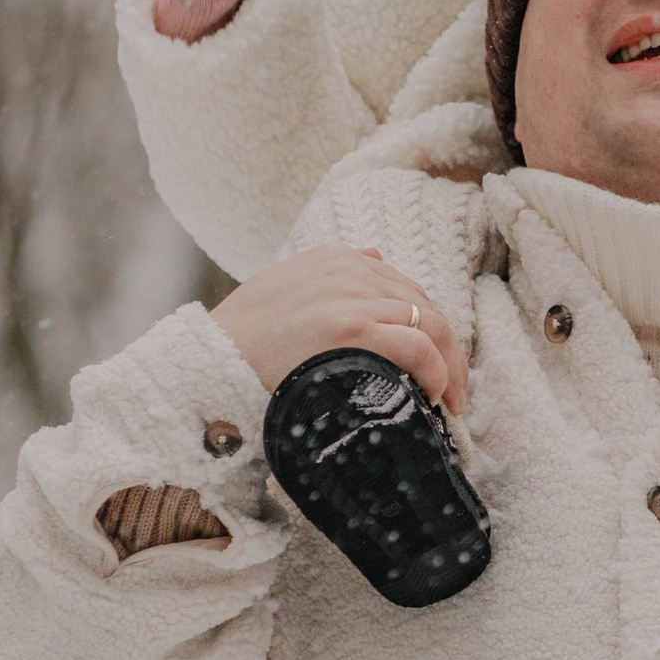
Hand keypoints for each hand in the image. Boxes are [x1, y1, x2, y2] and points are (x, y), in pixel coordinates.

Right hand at [210, 248, 467, 418]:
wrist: (204, 364)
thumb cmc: (238, 341)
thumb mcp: (282, 288)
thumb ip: (327, 277)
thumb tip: (374, 258)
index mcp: (335, 258)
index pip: (403, 288)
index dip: (427, 327)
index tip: (436, 361)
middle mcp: (349, 268)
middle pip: (423, 305)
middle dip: (446, 349)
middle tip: (455, 390)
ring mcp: (351, 295)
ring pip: (430, 324)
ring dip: (449, 365)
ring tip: (450, 401)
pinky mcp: (350, 327)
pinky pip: (416, 345)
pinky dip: (437, 371)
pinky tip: (435, 395)